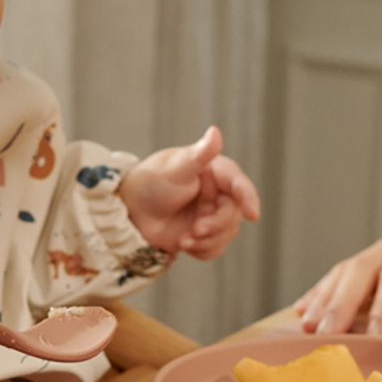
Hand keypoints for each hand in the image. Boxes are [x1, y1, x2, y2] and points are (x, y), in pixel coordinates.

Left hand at [119, 125, 260, 257]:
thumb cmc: (149, 183)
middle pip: (234, 213)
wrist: (128, 213)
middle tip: (195, 230)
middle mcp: (216, 192)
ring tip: (184, 239)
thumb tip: (215, 131)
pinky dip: (202, 250)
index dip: (248, 197)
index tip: (254, 214)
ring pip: (227, 233)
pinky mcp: (203, 234)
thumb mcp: (173, 169)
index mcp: (213, 171)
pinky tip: (183, 244)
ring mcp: (211, 214)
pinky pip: (215, 248)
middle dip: (216, 225)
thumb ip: (198, 155)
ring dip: (206, 241)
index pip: (237, 183)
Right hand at [295, 213, 381, 335]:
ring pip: (349, 267)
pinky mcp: (378, 251)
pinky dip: (324, 289)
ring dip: (326, 296)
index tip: (373, 335)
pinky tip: (305, 308)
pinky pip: (346, 269)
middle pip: (364, 268)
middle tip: (324, 335)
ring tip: (307, 326)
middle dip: (341, 303)